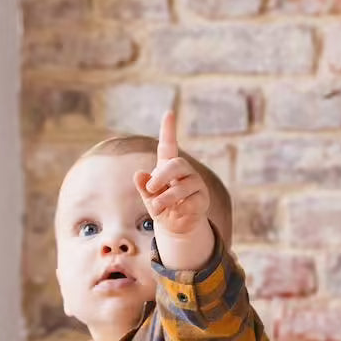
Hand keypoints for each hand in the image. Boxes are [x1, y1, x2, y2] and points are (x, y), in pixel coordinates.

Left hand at [134, 111, 209, 238]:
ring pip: (181, 187)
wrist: (176, 226)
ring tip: (156, 208)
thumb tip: (138, 174)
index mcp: (169, 167)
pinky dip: (178, 210)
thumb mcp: (149, 198)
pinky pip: (189, 203)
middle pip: (176, 164)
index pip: (169, 145)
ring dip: (165, 199)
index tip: (169, 113)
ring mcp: (196, 184)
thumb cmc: (162, 207)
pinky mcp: (203, 199)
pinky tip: (176, 212)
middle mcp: (184, 171)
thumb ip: (143, 188)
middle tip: (150, 187)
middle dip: (162, 175)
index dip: (168, 130)